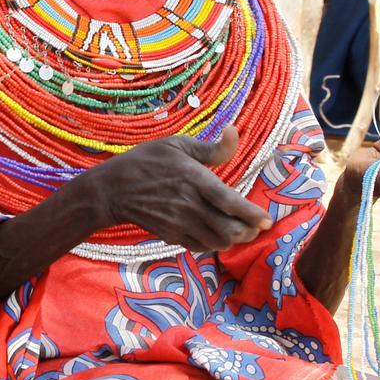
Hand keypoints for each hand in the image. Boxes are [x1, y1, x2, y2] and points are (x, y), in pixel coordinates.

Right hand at [82, 125, 273, 251]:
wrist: (112, 189)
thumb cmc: (145, 161)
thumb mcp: (176, 145)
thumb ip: (210, 147)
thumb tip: (234, 131)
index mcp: (193, 179)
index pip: (230, 202)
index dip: (252, 214)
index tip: (267, 219)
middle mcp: (189, 205)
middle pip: (229, 229)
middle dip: (248, 231)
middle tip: (254, 225)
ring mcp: (179, 223)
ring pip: (218, 243)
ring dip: (232, 239)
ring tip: (237, 230)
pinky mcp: (171, 236)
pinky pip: (201, 247)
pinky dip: (213, 244)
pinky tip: (214, 233)